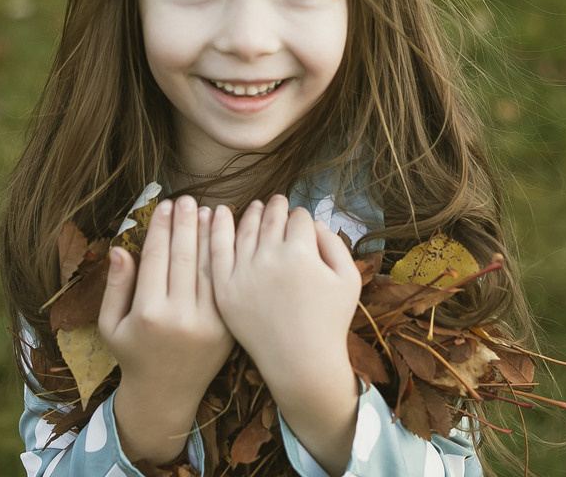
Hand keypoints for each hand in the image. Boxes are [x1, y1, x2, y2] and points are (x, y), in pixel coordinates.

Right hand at [98, 196, 234, 464]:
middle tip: (188, 199)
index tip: (165, 205)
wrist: (167, 395)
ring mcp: (208, 324)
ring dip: (211, 236)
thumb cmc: (133, 355)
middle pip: (184, 258)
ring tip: (209, 210)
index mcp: (148, 314)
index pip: (156, 258)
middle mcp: (180, 318)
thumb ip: (115, 286)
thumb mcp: (111, 325)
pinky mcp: (227, 328)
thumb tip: (120, 248)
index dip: (161, 228)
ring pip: (209, 268)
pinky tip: (227, 239)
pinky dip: (226, 260)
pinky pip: (225, 285)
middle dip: (186, 224)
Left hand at [210, 196, 361, 475]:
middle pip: (271, 218)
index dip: (301, 216)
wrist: (300, 363)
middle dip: (276, 207)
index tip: (299, 218)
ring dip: (251, 213)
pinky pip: (217, 250)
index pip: (299, 218)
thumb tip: (313, 222)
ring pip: (245, 229)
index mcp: (301, 254)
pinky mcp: (225, 289)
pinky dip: (218, 228)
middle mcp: (270, 258)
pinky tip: (220, 214)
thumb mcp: (349, 280)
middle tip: (277, 201)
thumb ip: (335, 244)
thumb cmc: (330, 322)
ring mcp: (243, 274)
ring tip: (256, 207)